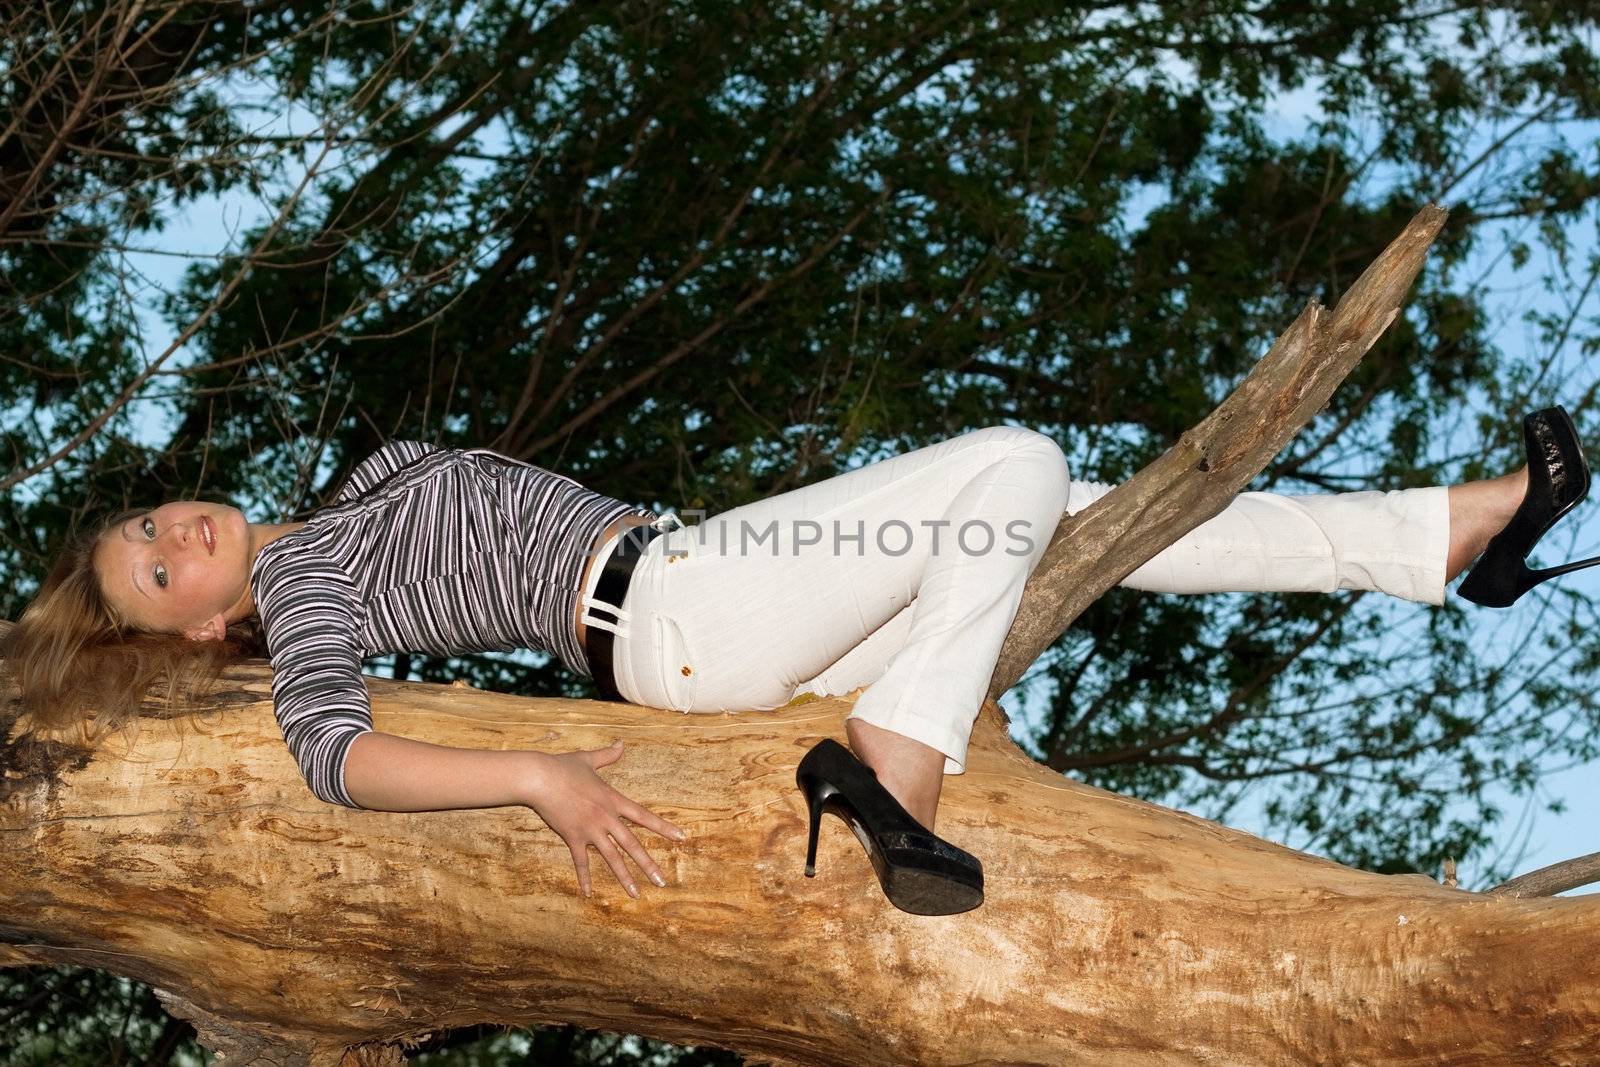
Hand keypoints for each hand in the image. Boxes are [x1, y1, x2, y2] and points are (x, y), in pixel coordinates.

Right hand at [523, 739, 686, 898]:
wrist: (539, 777)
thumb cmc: (563, 767)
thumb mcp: (589, 760)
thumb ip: (608, 755)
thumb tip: (621, 743)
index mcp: (613, 800)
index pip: (644, 817)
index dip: (664, 828)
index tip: (681, 838)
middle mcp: (606, 818)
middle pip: (632, 845)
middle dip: (649, 865)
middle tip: (663, 882)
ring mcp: (589, 830)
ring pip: (612, 858)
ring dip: (624, 877)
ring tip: (637, 894)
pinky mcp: (572, 838)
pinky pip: (580, 862)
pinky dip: (584, 878)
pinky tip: (588, 894)